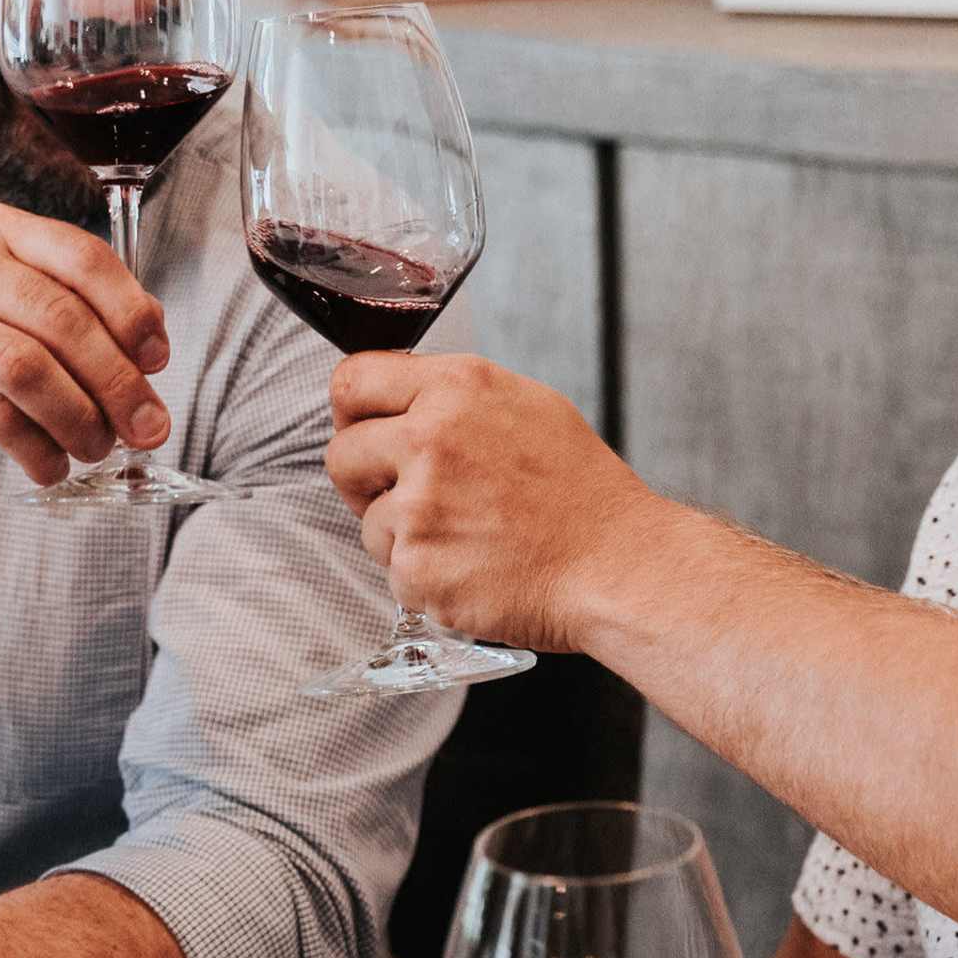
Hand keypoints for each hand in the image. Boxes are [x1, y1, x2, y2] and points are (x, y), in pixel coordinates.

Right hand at [0, 201, 170, 488]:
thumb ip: (67, 309)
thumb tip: (152, 350)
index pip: (83, 259)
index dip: (132, 313)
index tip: (158, 361)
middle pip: (62, 320)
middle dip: (118, 381)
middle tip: (147, 426)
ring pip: (29, 369)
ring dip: (79, 419)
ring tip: (97, 449)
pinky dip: (37, 448)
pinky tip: (50, 465)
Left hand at [323, 352, 663, 646]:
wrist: (616, 565)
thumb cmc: (582, 493)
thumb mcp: (528, 406)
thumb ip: (454, 397)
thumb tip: (399, 400)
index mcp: (457, 389)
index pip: (353, 380)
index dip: (352, 412)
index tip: (364, 431)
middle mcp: (431, 439)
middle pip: (341, 453)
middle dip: (364, 480)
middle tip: (409, 496)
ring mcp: (420, 506)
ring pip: (368, 521)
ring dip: (404, 535)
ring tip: (467, 537)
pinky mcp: (418, 566)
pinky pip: (393, 571)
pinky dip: (426, 577)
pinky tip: (474, 567)